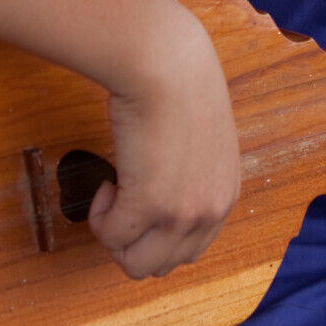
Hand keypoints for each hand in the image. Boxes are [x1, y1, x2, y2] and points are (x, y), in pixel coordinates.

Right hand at [88, 0, 240, 279]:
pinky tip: (108, 182)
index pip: (191, 249)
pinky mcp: (152, 205)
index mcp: (225, 194)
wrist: (166, 61)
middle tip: (121, 200)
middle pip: (164, 264)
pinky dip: (99, 218)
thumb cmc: (176, 85)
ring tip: (114, 192)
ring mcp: (183, 212)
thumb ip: (191, 171)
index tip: (139, 198)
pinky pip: (112, 237)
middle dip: (134, 240)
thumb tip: (161, 184)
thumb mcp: (200, 138)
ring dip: (116, 234)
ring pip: (137, 264)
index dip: (156, 232)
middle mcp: (211, 210)